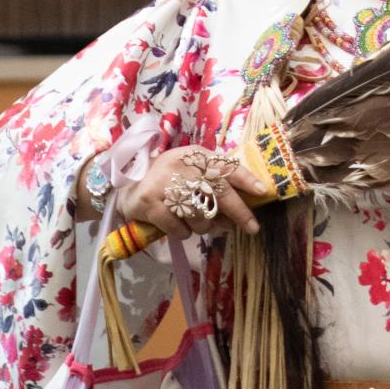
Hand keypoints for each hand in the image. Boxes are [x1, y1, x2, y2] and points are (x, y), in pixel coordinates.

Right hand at [117, 145, 263, 238]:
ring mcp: (164, 185)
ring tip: (193, 221)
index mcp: (194, 156)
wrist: (127, 185)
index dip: (245, 179)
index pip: (225, 166)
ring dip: (203, 226)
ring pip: (201, 217)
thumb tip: (241, 210)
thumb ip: (214, 183)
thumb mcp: (191, 170)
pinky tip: (176, 225)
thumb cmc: (168, 180)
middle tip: (252, 228)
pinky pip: (179, 229)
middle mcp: (181, 167)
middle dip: (239, 213)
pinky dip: (182, 232)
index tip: (262, 191)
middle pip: (219, 194)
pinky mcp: (150, 204)